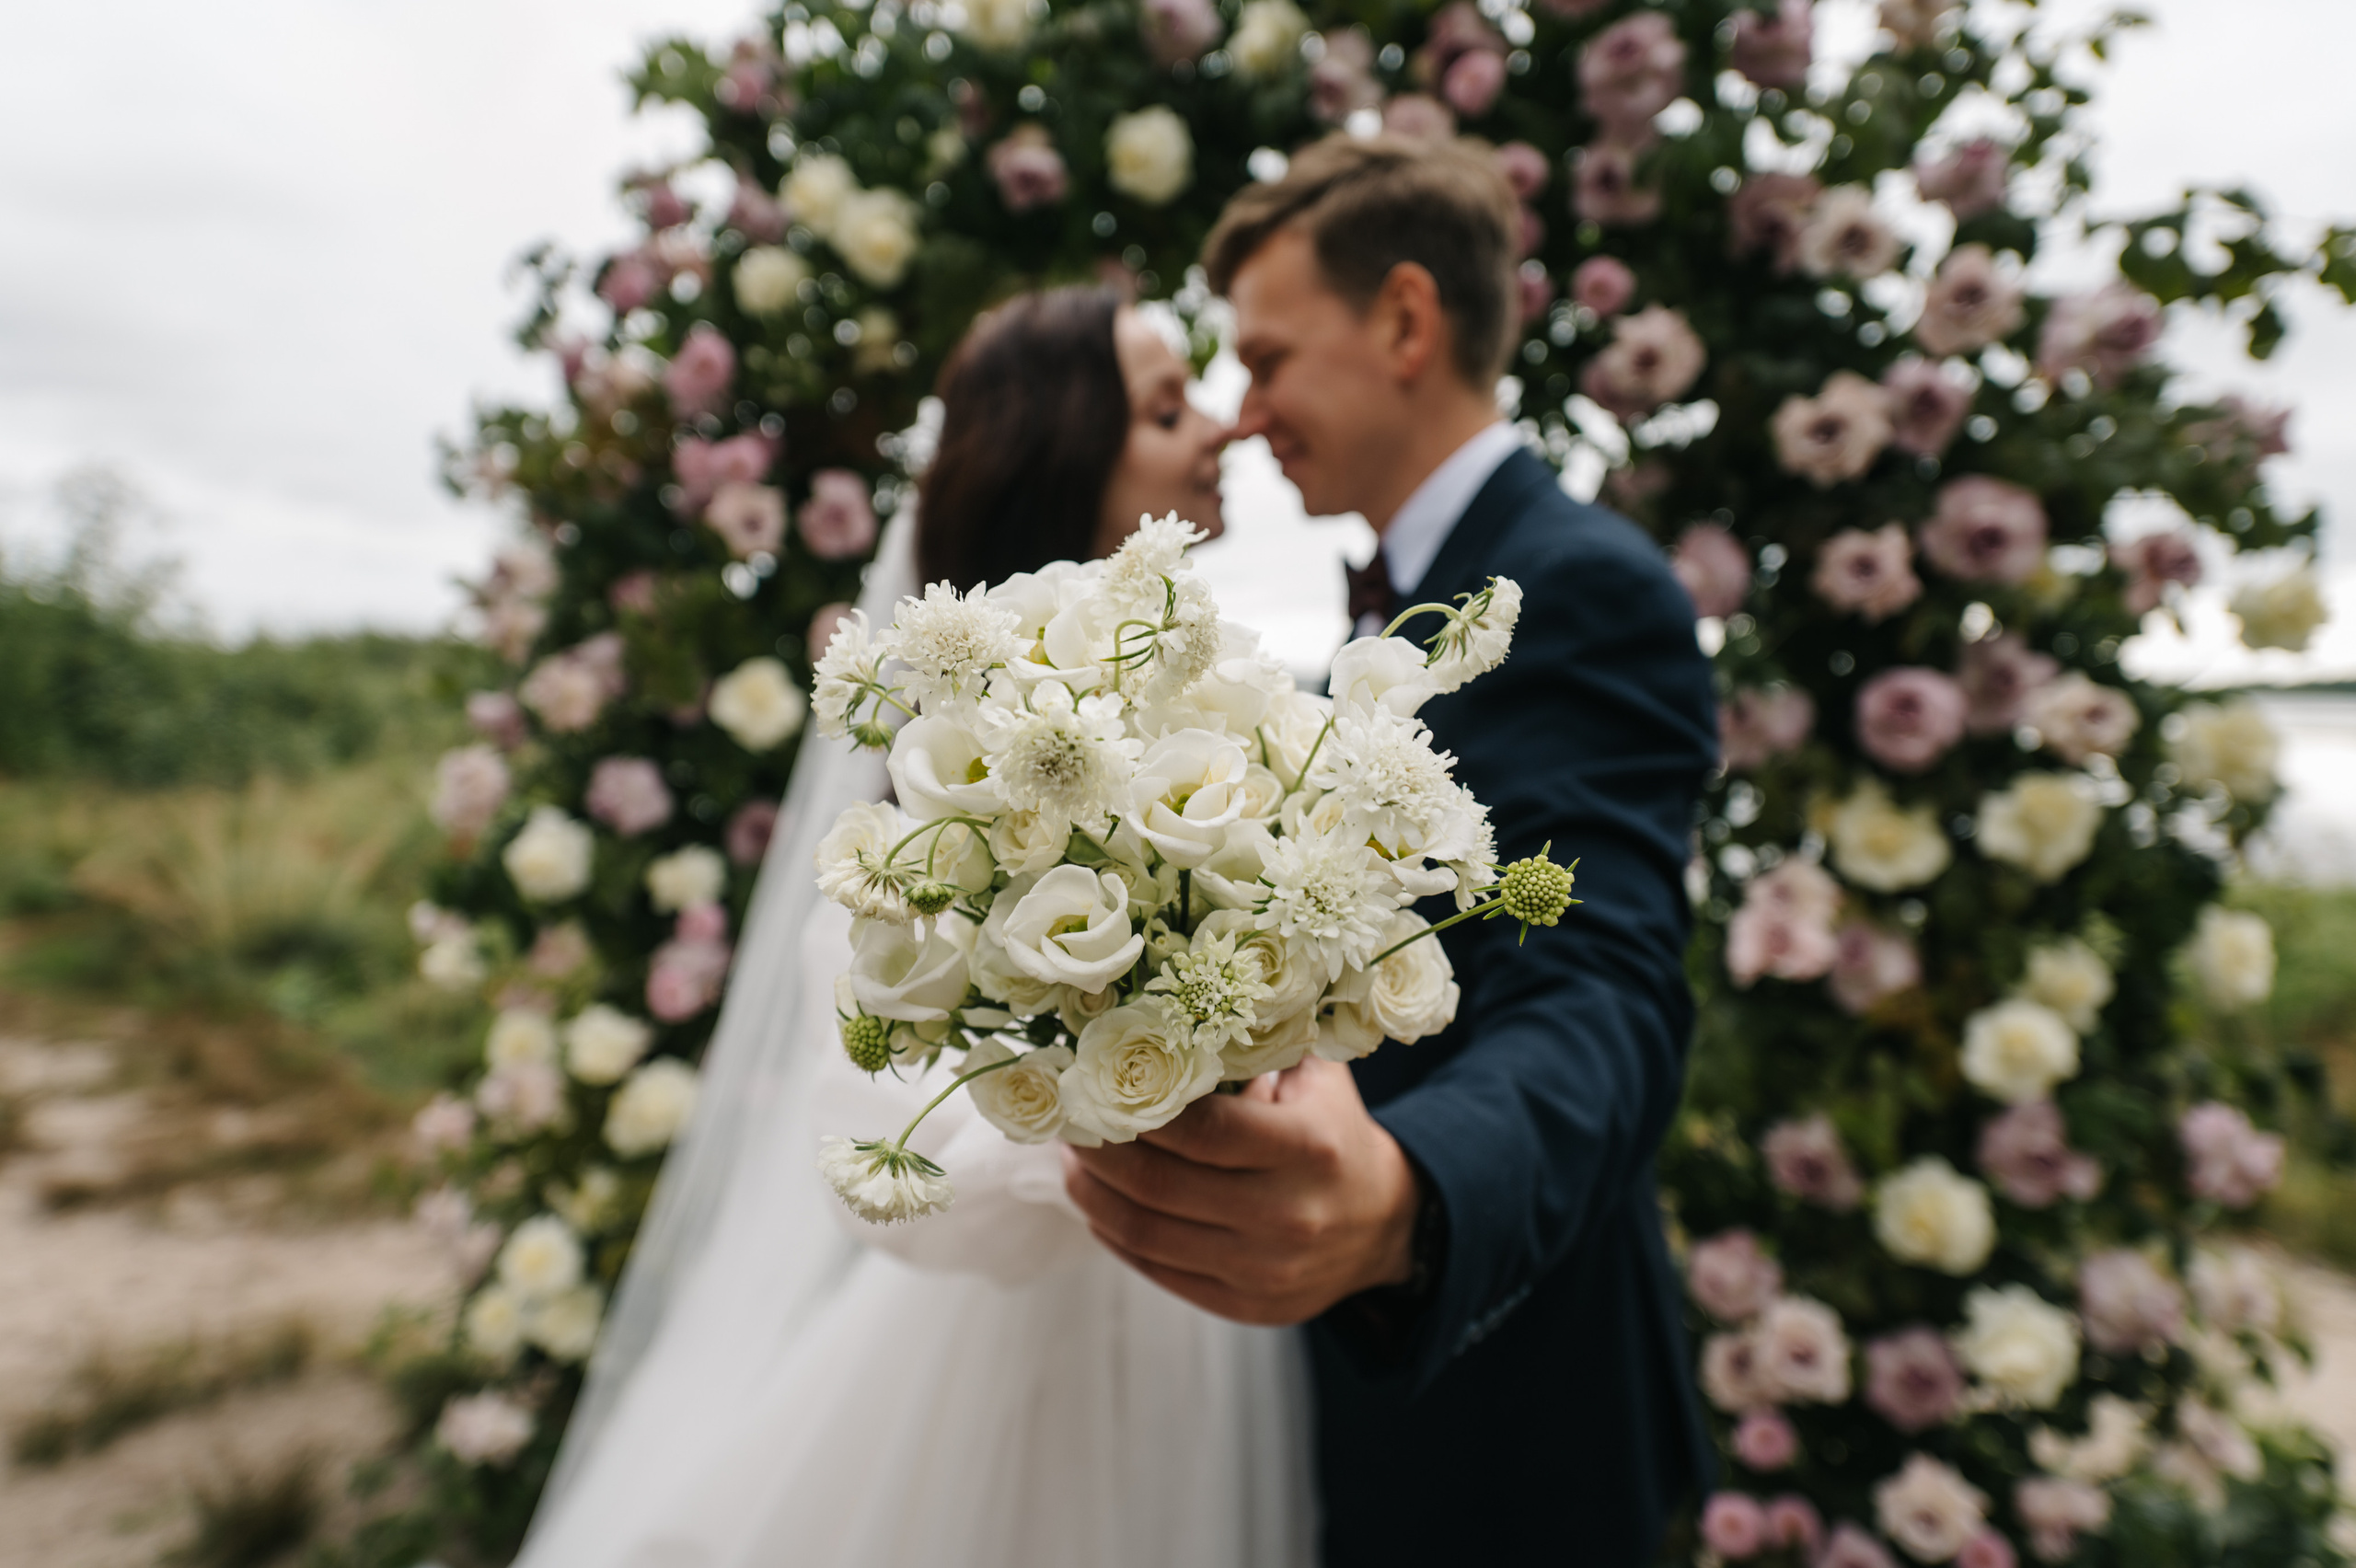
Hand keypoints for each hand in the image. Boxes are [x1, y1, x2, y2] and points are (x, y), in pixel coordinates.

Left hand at [1061, 1056, 1419, 1325]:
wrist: (1383, 1222)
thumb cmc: (1332, 1128)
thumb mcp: (1313, 1074)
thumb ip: (1253, 1044)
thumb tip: (1161, 1011)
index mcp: (1308, 1148)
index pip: (1200, 1130)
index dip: (1137, 1108)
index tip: (1096, 1082)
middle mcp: (1289, 1214)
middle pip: (1161, 1184)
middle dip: (1100, 1149)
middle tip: (1067, 1119)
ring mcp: (1266, 1269)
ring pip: (1147, 1233)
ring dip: (1093, 1194)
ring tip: (1070, 1159)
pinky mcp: (1247, 1306)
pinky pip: (1158, 1270)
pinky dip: (1115, 1234)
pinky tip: (1097, 1201)